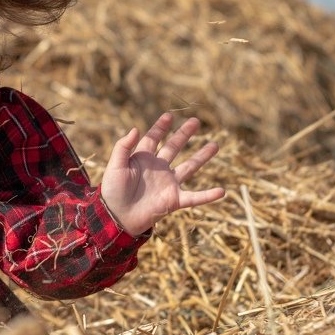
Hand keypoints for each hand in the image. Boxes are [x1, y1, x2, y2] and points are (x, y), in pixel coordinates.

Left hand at [101, 113, 224, 235]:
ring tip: (215, 145)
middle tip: (196, 121)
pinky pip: (195, 197)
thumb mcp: (115, 167)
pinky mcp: (174, 200)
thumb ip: (123, 147)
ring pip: (189, 167)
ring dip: (202, 156)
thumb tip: (135, 128)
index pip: (153, 138)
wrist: (116, 218)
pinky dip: (208, 195)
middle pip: (174, 147)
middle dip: (184, 134)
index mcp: (142, 159)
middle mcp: (158, 169)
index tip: (169, 116)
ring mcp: (168, 184)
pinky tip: (222, 191)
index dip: (160, 127)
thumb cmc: (112, 192)